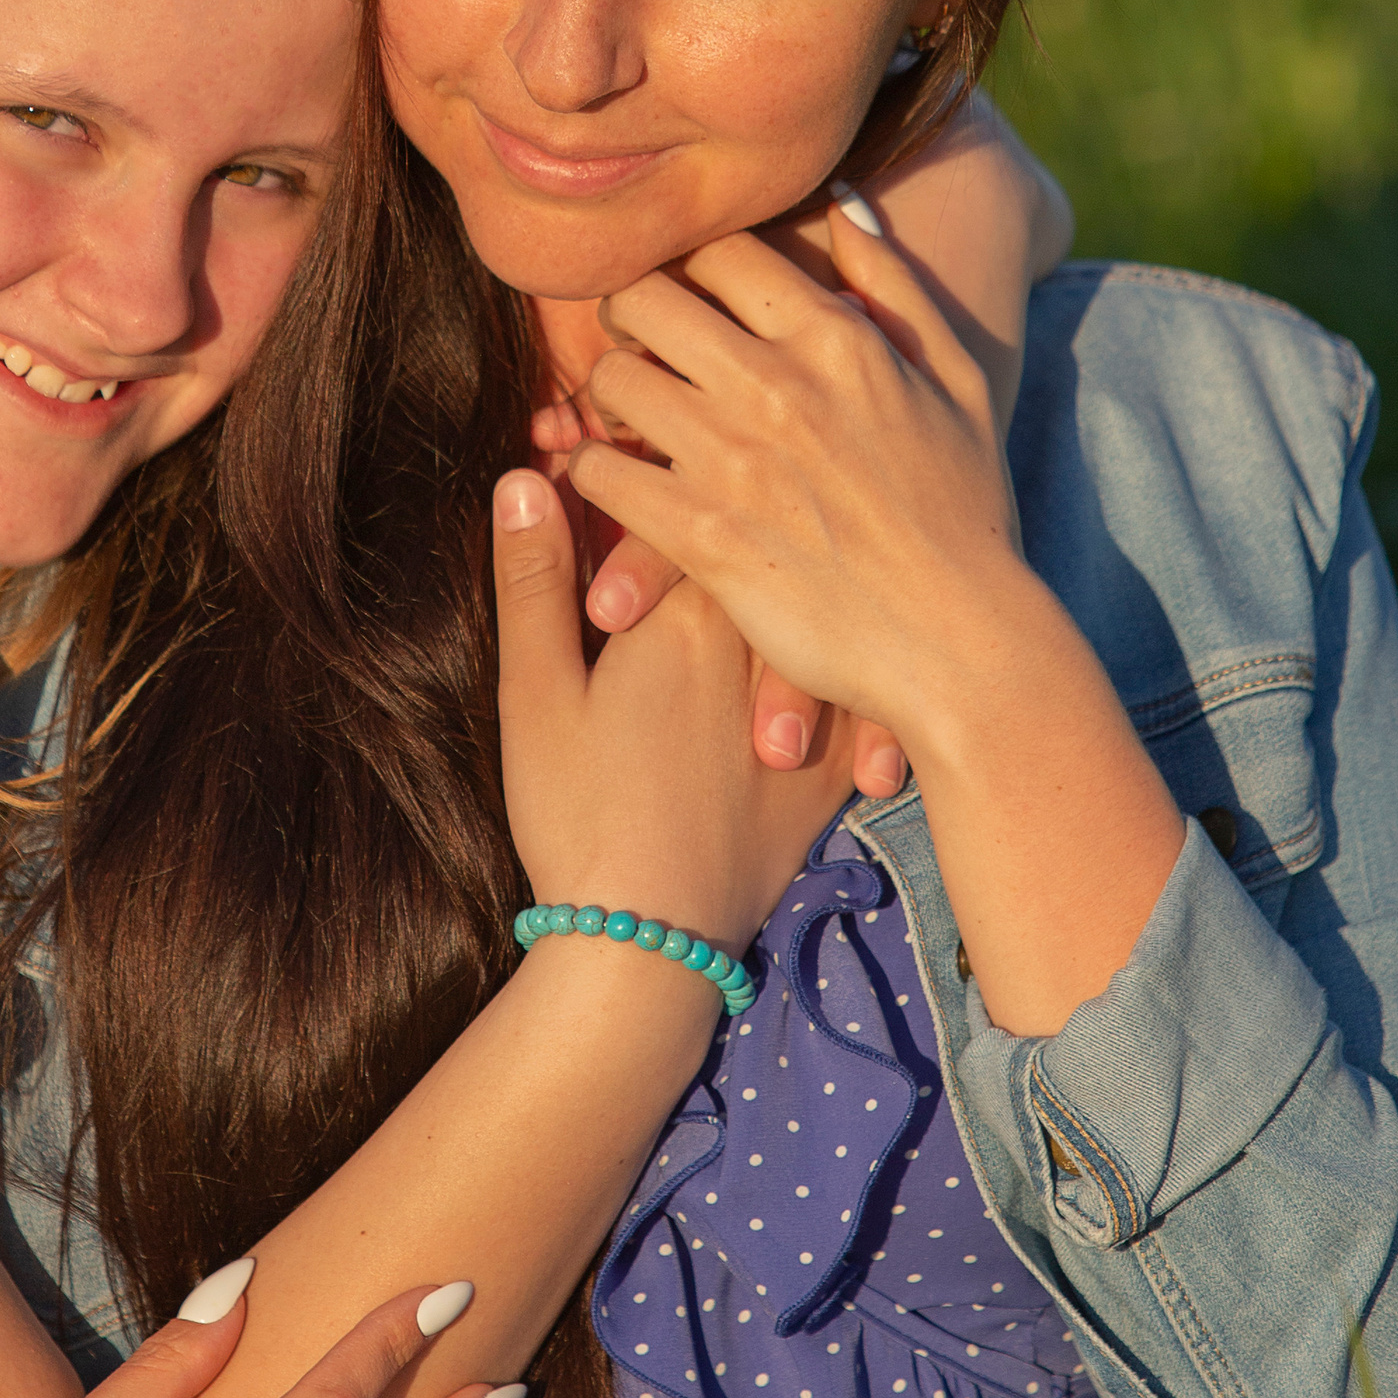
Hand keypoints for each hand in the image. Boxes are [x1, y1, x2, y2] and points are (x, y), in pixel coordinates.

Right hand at [493, 463, 845, 954]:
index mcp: (688, 613)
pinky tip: (861, 646)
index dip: (678, 466)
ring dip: (819, 576)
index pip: (701, 496)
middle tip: (735, 482)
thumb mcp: (534, 695)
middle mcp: (766, 646)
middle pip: (776, 543)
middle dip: (754, 509)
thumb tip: (526, 475)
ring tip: (820, 545)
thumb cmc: (577, 815)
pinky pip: (871, 689)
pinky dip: (864, 660)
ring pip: (833, 606)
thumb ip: (534, 581)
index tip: (658, 454)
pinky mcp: (837, 770)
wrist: (650, 943)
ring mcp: (812, 708)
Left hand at [562, 197, 1025, 762]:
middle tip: (636, 350)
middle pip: (644, 298)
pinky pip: (602, 474)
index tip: (683, 298)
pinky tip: (619, 487)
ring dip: (606, 399)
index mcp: (837, 337)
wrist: (964, 642)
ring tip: (628, 422)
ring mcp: (735, 460)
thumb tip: (846, 201)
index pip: (719, 250)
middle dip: (627, 317)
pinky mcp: (702, 536)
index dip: (686, 265)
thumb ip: (895, 284)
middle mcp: (778, 384)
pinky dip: (596, 475)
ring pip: (610, 382)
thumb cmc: (968, 512)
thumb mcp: (957, 381)